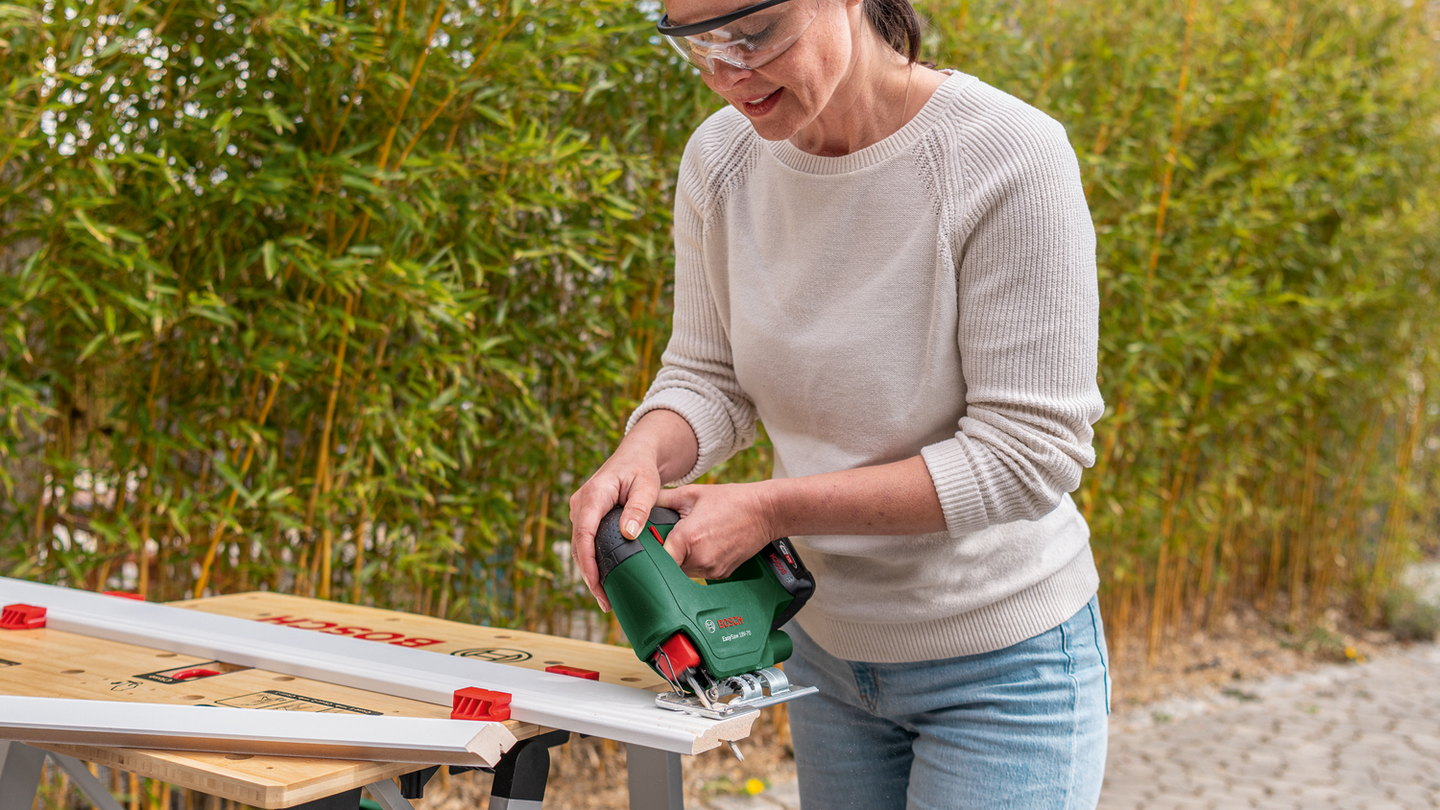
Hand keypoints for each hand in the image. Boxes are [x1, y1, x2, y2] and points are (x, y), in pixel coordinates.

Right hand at [568, 445, 663, 612]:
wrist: (636, 455)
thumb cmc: (641, 468)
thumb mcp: (647, 485)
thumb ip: (639, 508)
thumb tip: (629, 533)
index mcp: (593, 494)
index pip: (584, 534)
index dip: (588, 563)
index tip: (597, 584)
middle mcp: (580, 503)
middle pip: (580, 546)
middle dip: (590, 576)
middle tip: (606, 602)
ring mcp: (581, 510)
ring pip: (581, 547)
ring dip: (591, 572)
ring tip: (606, 598)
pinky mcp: (586, 516)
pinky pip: (586, 542)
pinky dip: (594, 562)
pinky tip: (606, 580)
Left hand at [655, 482, 777, 579]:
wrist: (764, 512)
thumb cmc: (729, 500)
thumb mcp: (691, 493)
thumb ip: (662, 499)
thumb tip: (639, 504)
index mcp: (687, 539)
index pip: (657, 559)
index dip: (649, 554)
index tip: (646, 547)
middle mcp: (699, 559)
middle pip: (668, 567)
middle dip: (665, 554)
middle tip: (668, 539)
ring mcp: (711, 569)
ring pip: (683, 572)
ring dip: (680, 560)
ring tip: (689, 540)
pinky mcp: (721, 574)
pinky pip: (699, 573)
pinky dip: (696, 562)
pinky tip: (704, 546)